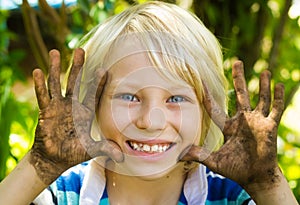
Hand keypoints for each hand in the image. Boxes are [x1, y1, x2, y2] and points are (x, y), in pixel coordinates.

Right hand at [30, 48, 122, 184]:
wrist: (54, 159)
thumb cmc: (73, 153)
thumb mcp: (91, 149)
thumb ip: (105, 149)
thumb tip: (121, 156)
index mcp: (85, 112)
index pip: (94, 94)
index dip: (98, 83)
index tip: (104, 69)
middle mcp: (72, 106)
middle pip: (75, 82)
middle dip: (78, 66)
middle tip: (80, 50)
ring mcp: (58, 107)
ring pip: (57, 84)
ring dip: (55, 68)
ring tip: (55, 51)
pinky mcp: (45, 111)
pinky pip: (42, 96)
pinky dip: (39, 85)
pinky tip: (37, 71)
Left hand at [181, 61, 284, 192]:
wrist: (254, 177)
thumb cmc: (235, 169)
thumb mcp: (214, 161)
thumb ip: (199, 154)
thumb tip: (179, 154)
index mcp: (228, 126)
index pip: (215, 107)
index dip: (207, 94)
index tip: (200, 80)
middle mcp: (242, 120)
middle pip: (241, 94)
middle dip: (239, 78)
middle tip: (237, 61)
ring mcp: (257, 122)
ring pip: (260, 99)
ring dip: (263, 85)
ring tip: (265, 71)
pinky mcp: (270, 127)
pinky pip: (276, 110)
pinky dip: (278, 98)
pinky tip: (279, 85)